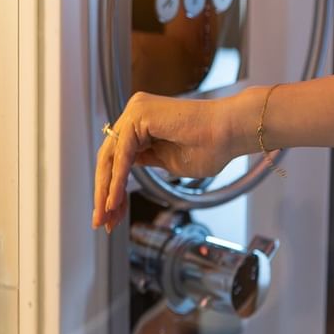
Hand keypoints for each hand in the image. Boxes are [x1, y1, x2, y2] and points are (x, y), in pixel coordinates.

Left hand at [91, 91, 251, 231]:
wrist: (231, 133)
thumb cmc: (210, 147)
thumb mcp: (168, 162)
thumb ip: (146, 162)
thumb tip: (124, 172)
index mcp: (142, 122)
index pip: (117, 160)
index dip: (113, 189)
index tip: (112, 215)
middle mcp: (135, 113)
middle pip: (110, 159)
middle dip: (104, 193)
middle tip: (102, 222)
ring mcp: (135, 111)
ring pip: (111, 159)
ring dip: (106, 191)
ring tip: (106, 217)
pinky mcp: (139, 115)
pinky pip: (122, 154)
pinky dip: (117, 180)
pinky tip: (114, 201)